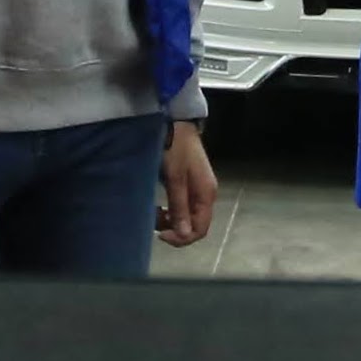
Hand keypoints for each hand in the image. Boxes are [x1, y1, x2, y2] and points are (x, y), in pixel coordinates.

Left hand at [157, 120, 218, 246]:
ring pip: (187, 216)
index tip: (160, 234)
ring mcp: (198, 189)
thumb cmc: (174, 149)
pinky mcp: (189, 184)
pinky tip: (160, 206)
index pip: (200, 229)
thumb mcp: (175, 179)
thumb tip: (185, 235)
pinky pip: (183, 206)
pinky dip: (171, 210)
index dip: (181, 238)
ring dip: (171, 220)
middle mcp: (205, 195)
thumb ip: (179, 207)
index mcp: (206, 194)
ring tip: (154, 214)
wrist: (175, 123)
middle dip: (175, 229)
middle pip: (195, 225)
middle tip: (154, 223)